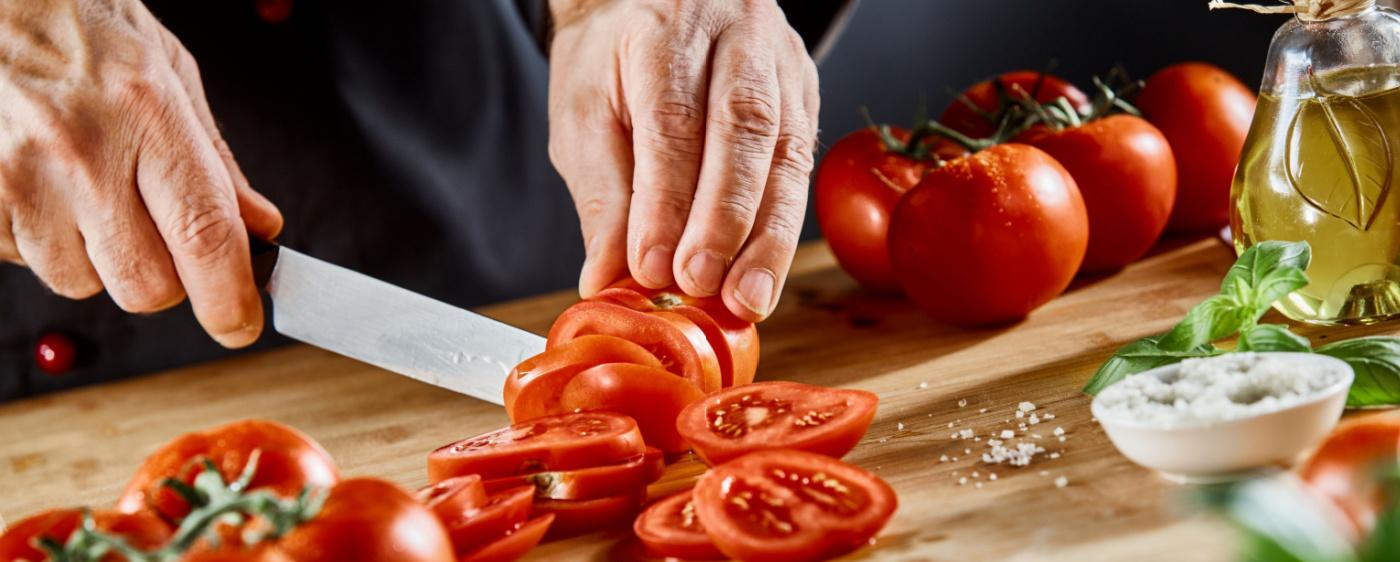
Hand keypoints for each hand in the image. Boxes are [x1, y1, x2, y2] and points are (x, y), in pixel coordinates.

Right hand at [0, 0, 281, 346]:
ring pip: (83, 283)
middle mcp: (82, 151)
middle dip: (167, 281)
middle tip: (164, 237)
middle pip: (145, 285)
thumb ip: (217, 162)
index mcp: (147, 114)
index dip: (229, 297)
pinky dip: (50, 243)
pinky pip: (30, 262)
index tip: (241, 323)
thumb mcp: (170, 76)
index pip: (203, 235)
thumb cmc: (83, 28)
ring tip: (94, 193)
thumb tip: (260, 229)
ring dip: (102, 260)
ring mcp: (21, 177)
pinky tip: (51, 190)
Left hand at [548, 0, 819, 321]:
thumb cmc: (613, 59)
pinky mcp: (804, 89)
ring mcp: (780, 59)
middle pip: (743, 128)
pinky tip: (765, 272)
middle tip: (703, 285)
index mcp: (665, 27)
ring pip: (786, 149)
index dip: (665, 201)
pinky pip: (801, 163)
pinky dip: (782, 225)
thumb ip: (602, 194)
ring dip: (768, 236)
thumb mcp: (583, 113)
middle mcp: (735, 32)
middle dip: (725, 219)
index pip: (672, 120)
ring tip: (747, 299)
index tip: (654, 267)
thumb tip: (607, 276)